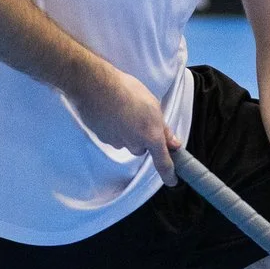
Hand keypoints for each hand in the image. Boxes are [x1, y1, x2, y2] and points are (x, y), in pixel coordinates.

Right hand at [70, 65, 179, 182]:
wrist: (96, 86)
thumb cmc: (128, 90)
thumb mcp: (153, 104)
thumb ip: (163, 128)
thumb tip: (173, 143)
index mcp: (151, 136)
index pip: (163, 162)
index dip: (168, 174)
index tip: (172, 181)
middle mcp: (134, 143)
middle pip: (141, 148)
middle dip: (142, 137)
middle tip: (140, 117)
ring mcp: (116, 142)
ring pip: (126, 142)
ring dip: (127, 131)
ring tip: (123, 110)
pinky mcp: (102, 138)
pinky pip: (112, 136)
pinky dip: (114, 127)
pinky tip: (111, 111)